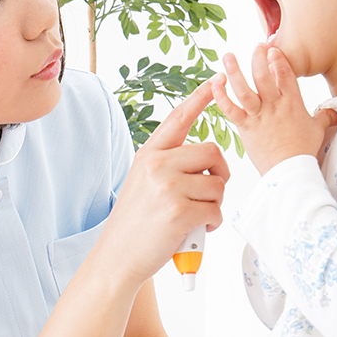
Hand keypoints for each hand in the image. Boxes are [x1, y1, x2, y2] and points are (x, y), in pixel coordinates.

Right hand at [97, 82, 230, 286]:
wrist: (116, 257)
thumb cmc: (136, 223)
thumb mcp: (144, 182)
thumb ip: (169, 165)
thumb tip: (207, 161)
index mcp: (149, 154)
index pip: (179, 118)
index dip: (200, 97)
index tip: (217, 78)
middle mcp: (157, 164)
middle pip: (213, 152)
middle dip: (220, 175)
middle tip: (208, 195)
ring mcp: (167, 186)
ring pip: (218, 185)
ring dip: (215, 205)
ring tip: (195, 218)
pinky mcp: (179, 210)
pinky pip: (216, 210)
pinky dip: (212, 223)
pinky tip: (196, 230)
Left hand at [212, 44, 336, 175]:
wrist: (290, 171)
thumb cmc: (304, 151)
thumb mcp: (318, 130)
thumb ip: (325, 117)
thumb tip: (335, 112)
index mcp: (292, 102)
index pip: (285, 73)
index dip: (278, 59)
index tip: (272, 48)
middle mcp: (274, 105)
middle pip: (263, 75)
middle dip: (258, 57)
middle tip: (255, 46)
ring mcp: (258, 116)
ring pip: (244, 89)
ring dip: (234, 71)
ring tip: (227, 55)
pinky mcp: (245, 127)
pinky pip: (230, 110)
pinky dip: (221, 97)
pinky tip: (214, 85)